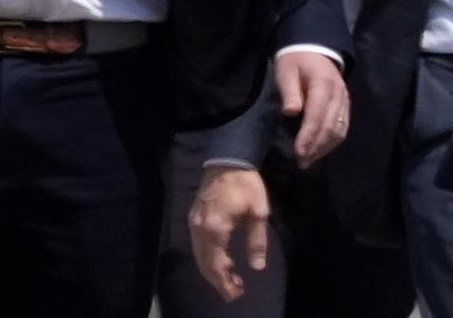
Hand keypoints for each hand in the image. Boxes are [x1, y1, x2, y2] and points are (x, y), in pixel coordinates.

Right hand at [190, 164, 273, 301]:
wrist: (227, 159)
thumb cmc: (246, 183)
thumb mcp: (258, 211)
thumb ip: (256, 240)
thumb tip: (257, 266)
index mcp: (216, 229)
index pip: (217, 265)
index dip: (225, 282)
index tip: (236, 293)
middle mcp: (200, 230)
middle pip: (205, 264)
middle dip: (218, 281)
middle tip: (233, 293)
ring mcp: (194, 224)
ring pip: (199, 256)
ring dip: (213, 271)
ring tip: (230, 281)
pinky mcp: (194, 218)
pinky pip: (198, 246)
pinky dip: (207, 258)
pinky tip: (220, 261)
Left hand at [275, 50, 348, 167]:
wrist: (313, 49)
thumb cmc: (295, 62)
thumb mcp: (286, 72)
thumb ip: (289, 92)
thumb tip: (291, 112)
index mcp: (323, 84)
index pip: (317, 115)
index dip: (309, 135)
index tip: (298, 152)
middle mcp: (338, 93)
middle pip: (331, 126)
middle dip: (316, 147)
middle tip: (302, 162)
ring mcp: (344, 99)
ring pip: (339, 129)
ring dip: (325, 148)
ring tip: (309, 160)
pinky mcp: (345, 105)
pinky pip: (343, 127)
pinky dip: (332, 141)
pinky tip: (320, 150)